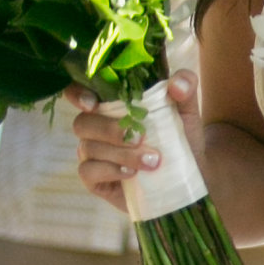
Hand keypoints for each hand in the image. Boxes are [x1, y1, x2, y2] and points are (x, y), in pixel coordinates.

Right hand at [70, 74, 200, 210]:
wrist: (186, 179)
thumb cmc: (179, 140)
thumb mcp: (186, 111)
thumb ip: (185, 87)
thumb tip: (176, 85)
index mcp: (111, 105)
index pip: (79, 92)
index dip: (76, 94)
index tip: (92, 103)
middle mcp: (96, 127)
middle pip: (82, 122)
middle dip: (110, 130)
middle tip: (141, 138)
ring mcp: (92, 154)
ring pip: (88, 148)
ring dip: (121, 154)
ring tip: (152, 161)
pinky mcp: (94, 179)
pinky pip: (88, 172)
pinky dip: (111, 171)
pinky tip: (132, 174)